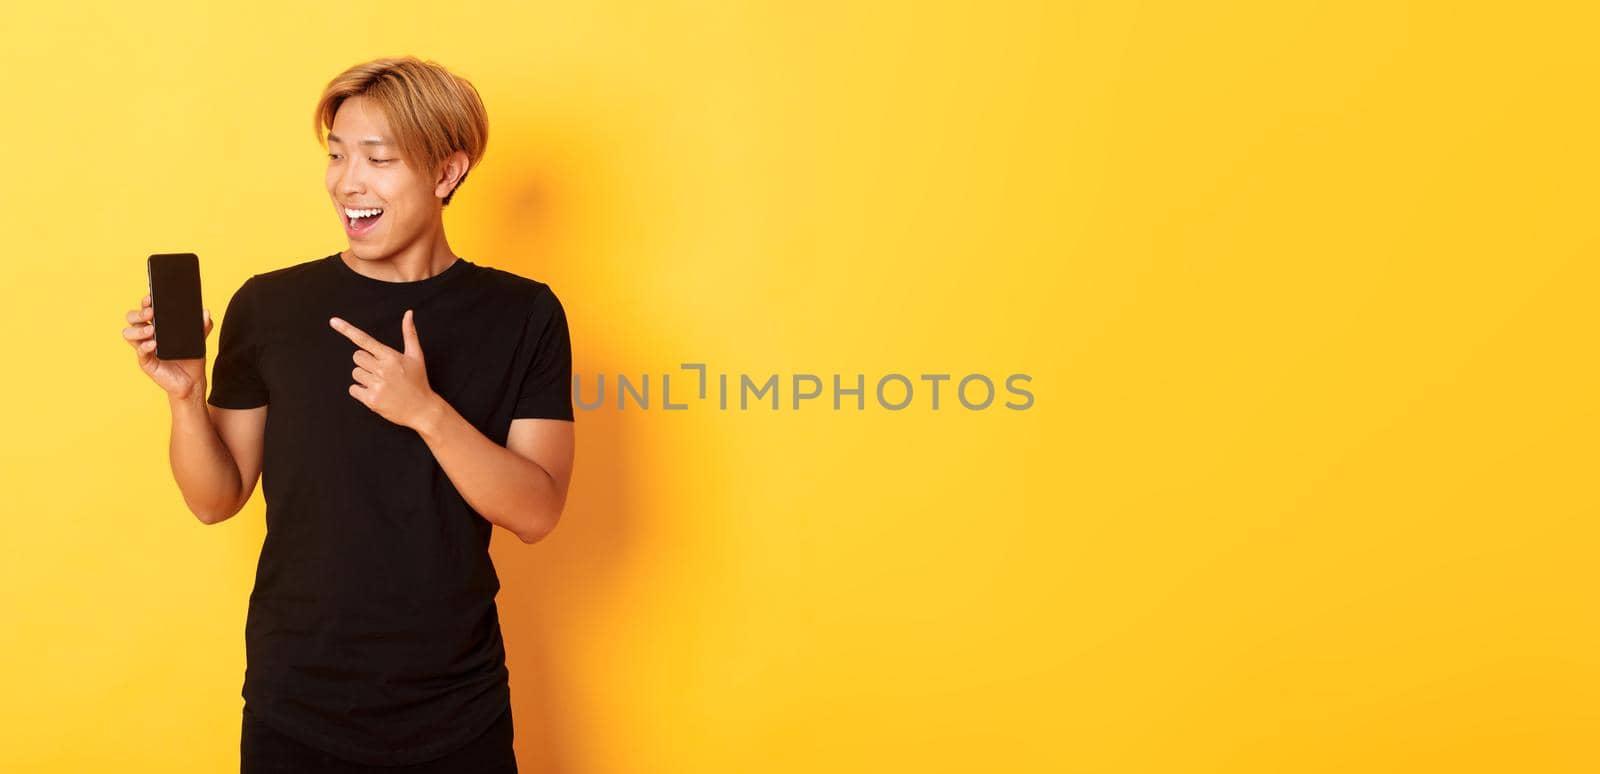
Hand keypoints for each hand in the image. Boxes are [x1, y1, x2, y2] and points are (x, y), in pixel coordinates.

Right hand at [124, 293, 211, 400]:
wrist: (193, 380)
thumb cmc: (191, 357)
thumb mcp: (199, 338)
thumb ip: (203, 325)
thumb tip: (205, 312)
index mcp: (157, 325)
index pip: (145, 309)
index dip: (145, 302)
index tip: (151, 298)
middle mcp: (147, 334)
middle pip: (132, 318)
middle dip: (138, 313)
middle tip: (151, 312)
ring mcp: (144, 348)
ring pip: (128, 334)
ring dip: (138, 330)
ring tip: (151, 330)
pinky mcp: (146, 362)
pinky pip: (139, 352)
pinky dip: (145, 346)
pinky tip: (153, 344)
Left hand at [329, 309, 437, 429]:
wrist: (422, 409)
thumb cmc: (418, 381)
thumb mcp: (416, 356)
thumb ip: (409, 333)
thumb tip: (408, 313)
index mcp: (391, 356)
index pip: (365, 340)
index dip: (347, 330)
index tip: (333, 321)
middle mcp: (383, 369)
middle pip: (357, 357)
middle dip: (365, 362)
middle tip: (380, 371)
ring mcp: (376, 385)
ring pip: (355, 373)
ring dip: (364, 377)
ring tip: (380, 383)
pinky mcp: (371, 400)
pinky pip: (353, 389)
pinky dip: (361, 391)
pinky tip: (375, 393)